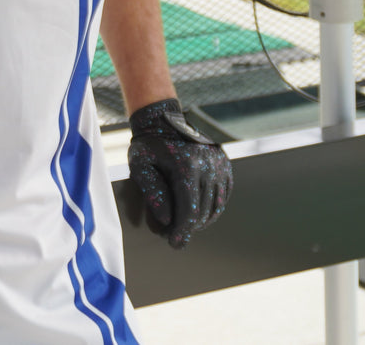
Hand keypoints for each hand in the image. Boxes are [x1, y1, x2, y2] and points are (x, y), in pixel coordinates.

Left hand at [126, 98, 231, 248]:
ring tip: (183, 225)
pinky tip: (196, 213)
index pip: (189, 210)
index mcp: (187, 166)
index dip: (182, 231)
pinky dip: (211, 209)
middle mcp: (209, 165)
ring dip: (200, 221)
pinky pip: (222, 196)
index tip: (175, 244)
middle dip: (187, 228)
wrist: (164, 120)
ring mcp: (220, 165)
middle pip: (202, 212)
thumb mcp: (139, 165)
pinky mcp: (225, 166)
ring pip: (215, 207)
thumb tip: (167, 220)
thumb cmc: (148, 145)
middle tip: (172, 235)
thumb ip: (152, 193)